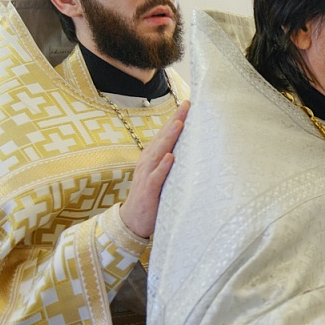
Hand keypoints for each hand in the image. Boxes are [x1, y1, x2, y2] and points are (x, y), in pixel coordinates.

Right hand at [119, 101, 190, 237]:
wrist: (133, 220)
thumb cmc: (152, 196)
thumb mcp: (162, 175)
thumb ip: (173, 162)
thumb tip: (192, 149)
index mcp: (153, 156)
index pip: (166, 134)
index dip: (176, 118)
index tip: (189, 104)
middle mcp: (148, 161)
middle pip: (163, 137)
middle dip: (175, 120)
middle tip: (187, 105)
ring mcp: (147, 174)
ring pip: (158, 152)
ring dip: (169, 138)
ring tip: (180, 123)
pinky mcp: (148, 190)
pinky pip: (155, 177)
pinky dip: (163, 167)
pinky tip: (171, 157)